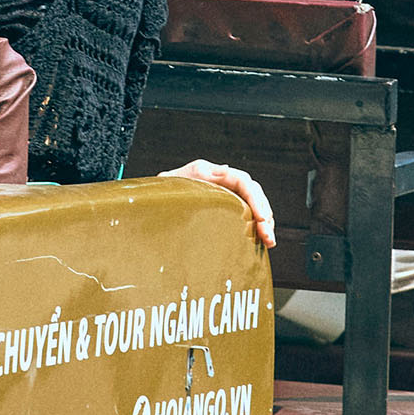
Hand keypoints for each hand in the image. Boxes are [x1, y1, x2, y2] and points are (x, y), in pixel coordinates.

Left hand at [162, 155, 277, 255]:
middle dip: (264, 214)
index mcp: (205, 173)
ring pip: (252, 204)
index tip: (261, 218)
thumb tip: (206, 183)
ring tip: (268, 241)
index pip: (240, 180)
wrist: (146, 205)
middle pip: (252, 192)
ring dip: (264, 222)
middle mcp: (217, 181)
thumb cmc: (153, 196)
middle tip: (267, 236)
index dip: (255, 198)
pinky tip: (261, 241)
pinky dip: (255, 227)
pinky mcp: (222, 209)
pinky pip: (245, 215)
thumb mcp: (163, 190)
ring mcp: (221, 195)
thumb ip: (180, 186)